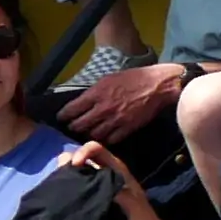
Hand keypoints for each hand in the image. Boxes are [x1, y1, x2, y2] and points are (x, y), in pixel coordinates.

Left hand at [55, 60, 186, 143]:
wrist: (158, 85)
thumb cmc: (133, 78)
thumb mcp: (107, 79)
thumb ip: (93, 92)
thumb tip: (81, 101)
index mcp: (96, 94)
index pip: (71, 110)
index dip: (63, 116)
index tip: (61, 118)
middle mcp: (103, 109)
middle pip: (79, 125)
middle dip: (73, 127)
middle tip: (73, 127)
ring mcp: (116, 120)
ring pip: (94, 135)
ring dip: (89, 134)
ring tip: (88, 132)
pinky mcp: (128, 128)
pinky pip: (111, 140)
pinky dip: (106, 139)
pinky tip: (105, 136)